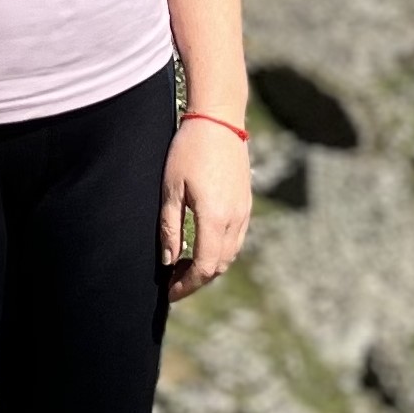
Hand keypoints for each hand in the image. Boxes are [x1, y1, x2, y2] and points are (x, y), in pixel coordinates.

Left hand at [159, 119, 251, 301]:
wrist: (219, 120)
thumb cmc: (189, 150)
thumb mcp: (171, 189)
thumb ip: (169, 227)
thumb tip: (168, 261)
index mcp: (214, 217)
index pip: (205, 267)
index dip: (187, 285)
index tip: (169, 292)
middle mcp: (235, 218)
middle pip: (220, 265)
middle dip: (197, 280)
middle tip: (172, 283)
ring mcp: (244, 211)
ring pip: (230, 254)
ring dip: (209, 266)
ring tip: (183, 267)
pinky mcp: (246, 203)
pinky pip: (236, 238)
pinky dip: (219, 251)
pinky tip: (200, 245)